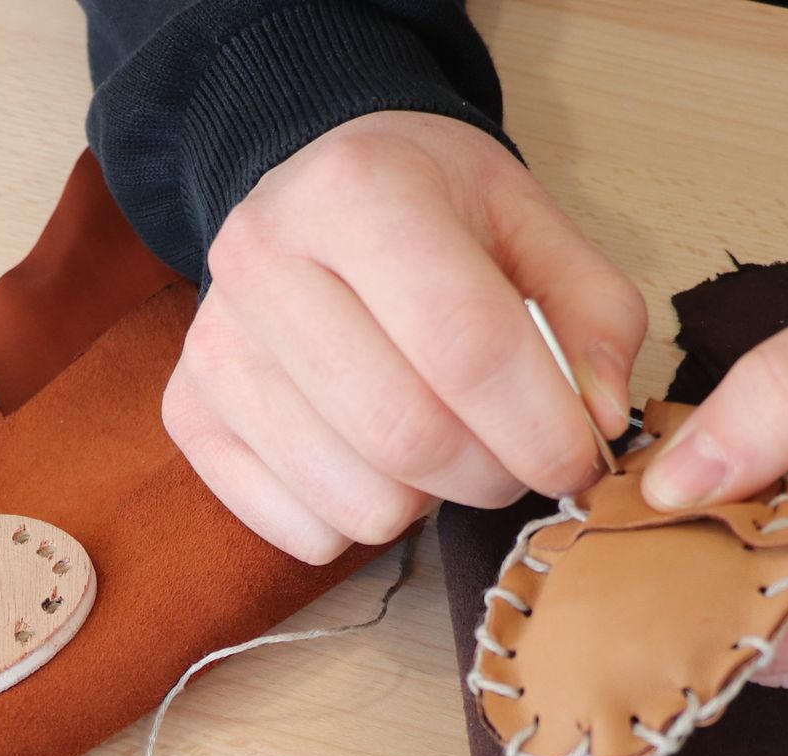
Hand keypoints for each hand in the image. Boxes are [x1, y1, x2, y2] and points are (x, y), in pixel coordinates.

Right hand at [165, 111, 648, 563]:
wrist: (311, 194)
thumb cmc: (429, 210)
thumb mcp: (530, 221)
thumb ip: (593, 314)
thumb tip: (600, 420)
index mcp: (359, 191)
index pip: (465, 344)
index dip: (541, 426)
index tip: (580, 458)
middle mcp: (263, 260)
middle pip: (407, 435)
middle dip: (491, 475)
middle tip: (515, 457)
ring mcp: (212, 344)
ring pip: (358, 501)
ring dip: (426, 503)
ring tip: (436, 443)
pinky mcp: (187, 414)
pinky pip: (301, 531)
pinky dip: (359, 521)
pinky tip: (369, 458)